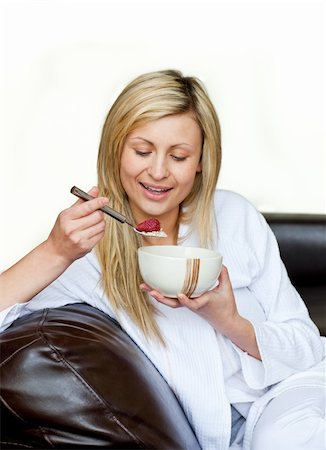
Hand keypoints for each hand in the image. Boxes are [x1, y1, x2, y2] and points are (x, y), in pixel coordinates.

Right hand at [45, 186, 108, 263]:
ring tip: (93, 222)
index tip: (105, 199)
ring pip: (101, 225)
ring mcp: (79, 239)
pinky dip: (100, 230)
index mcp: (66, 217)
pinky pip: (101, 235)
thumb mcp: (67, 214)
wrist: (57, 251)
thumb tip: (95, 190)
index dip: (98, 202)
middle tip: (97, 212)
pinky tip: (92, 230)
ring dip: (101, 222)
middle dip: (100, 212)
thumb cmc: (61, 231)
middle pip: (97, 216)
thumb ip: (82, 201)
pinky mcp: (86, 247)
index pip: (87, 207)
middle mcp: (72, 228)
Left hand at [141, 265, 260, 358]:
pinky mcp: (187, 303)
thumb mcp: (227, 289)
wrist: (226, 322)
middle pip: (174, 303)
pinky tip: (154, 287)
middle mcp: (193, 304)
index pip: (193, 303)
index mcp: (203, 303)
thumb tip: (218, 263)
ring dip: (157, 295)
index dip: (186, 300)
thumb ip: (223, 274)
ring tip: (145, 287)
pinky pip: (173, 299)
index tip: (180, 295)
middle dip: (161, 297)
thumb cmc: (226, 306)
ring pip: (171, 301)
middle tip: (149, 290)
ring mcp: (189, 304)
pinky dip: (163, 293)